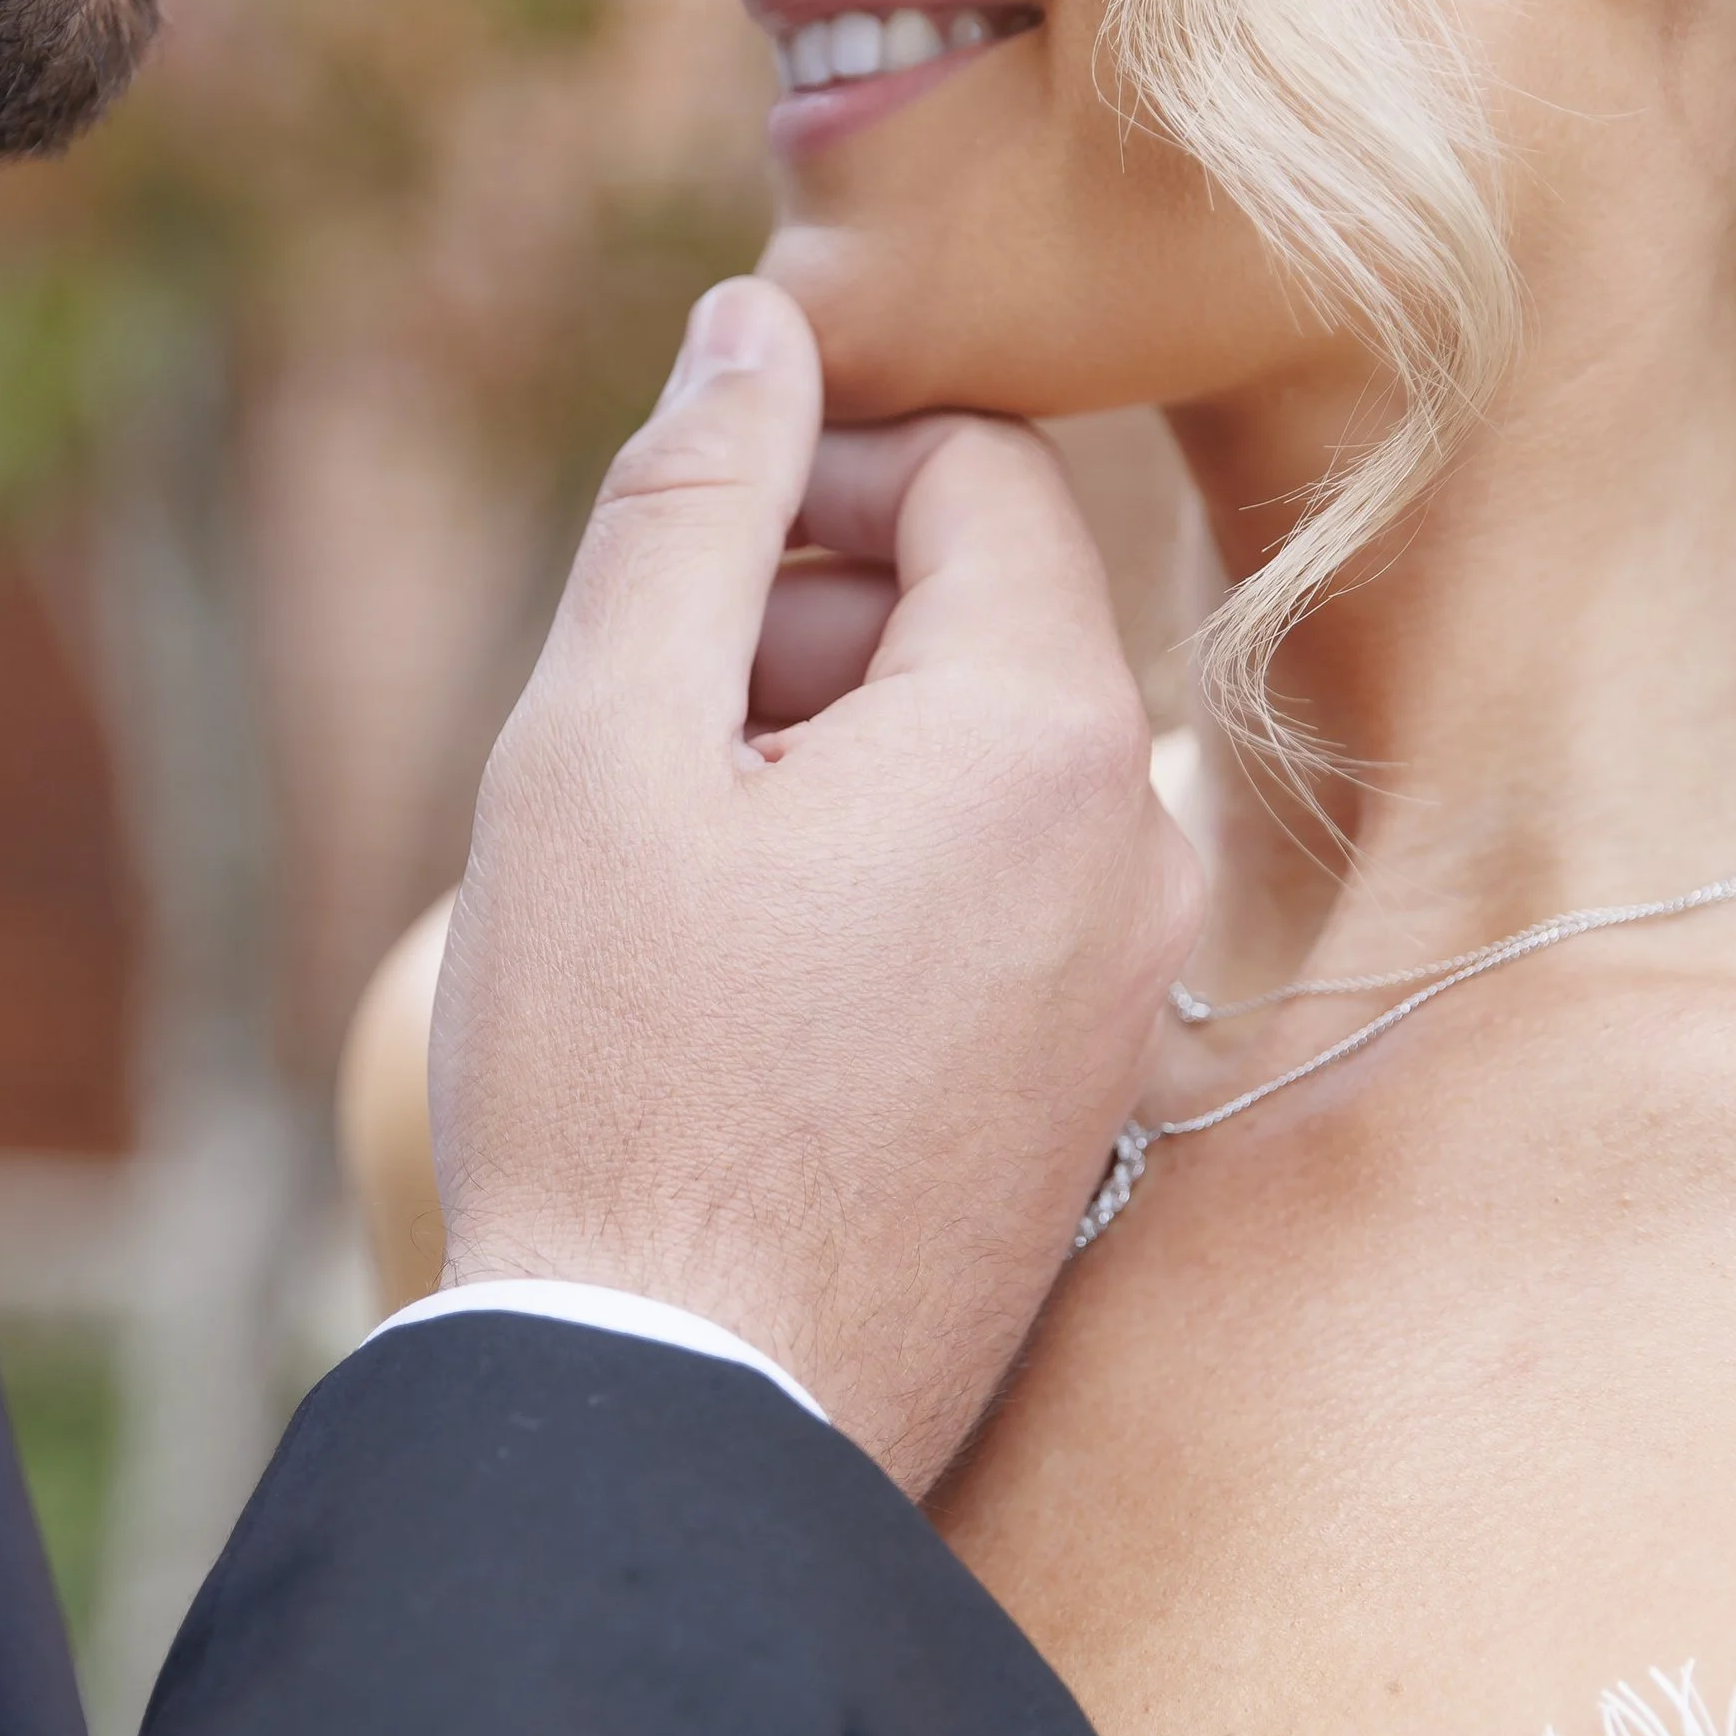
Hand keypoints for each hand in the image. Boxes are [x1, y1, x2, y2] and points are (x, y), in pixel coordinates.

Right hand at [431, 277, 1201, 1492]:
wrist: (684, 1414)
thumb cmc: (619, 1077)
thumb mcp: (599, 744)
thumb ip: (690, 505)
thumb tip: (757, 322)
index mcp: (1042, 735)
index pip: (978, 474)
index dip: (817, 464)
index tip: (681, 547)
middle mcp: (1136, 849)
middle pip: (981, 620)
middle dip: (804, 629)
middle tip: (637, 745)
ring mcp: (1127, 988)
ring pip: (976, 766)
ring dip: (823, 764)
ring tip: (671, 887)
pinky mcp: (1090, 1094)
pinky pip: (993, 900)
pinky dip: (872, 883)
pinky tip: (739, 991)